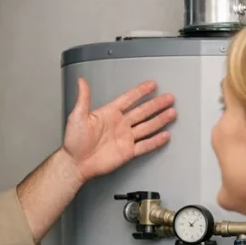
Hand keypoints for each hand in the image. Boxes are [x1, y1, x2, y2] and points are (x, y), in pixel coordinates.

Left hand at [61, 78, 175, 181]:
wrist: (75, 163)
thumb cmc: (73, 142)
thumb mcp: (77, 116)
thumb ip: (83, 98)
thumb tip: (82, 81)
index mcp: (109, 114)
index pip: (128, 99)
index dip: (140, 92)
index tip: (151, 85)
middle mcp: (119, 124)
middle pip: (142, 111)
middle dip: (156, 104)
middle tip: (169, 97)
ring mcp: (125, 138)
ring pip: (147, 126)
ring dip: (160, 120)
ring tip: (172, 113)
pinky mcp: (127, 152)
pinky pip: (145, 145)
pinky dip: (155, 141)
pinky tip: (165, 136)